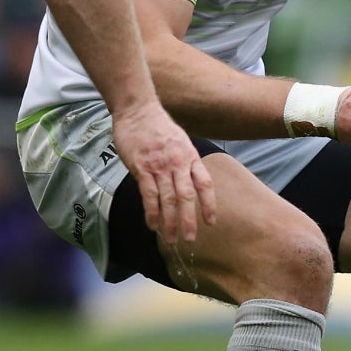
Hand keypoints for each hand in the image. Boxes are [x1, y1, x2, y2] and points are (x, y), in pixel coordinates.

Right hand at [108, 99, 214, 244]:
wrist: (138, 110)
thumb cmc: (159, 127)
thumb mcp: (181, 142)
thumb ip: (185, 162)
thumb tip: (187, 182)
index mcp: (192, 157)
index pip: (205, 185)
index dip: (209, 205)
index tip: (211, 222)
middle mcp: (179, 164)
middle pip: (187, 197)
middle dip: (188, 220)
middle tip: (190, 239)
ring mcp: (160, 166)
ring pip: (168, 199)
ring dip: (169, 222)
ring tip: (170, 239)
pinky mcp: (141, 168)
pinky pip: (149, 194)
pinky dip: (151, 211)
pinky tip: (152, 224)